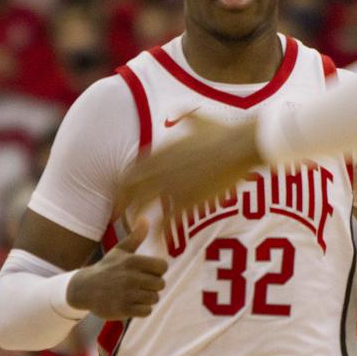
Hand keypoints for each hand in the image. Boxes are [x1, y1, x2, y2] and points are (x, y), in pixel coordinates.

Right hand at [66, 220, 167, 319]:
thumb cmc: (106, 268)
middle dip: (153, 285)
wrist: (84, 289)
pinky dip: (142, 309)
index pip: (162, 266)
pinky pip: (146, 311)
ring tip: (135, 294)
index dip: (157, 270)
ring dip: (147, 298)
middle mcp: (129, 277)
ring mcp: (126, 294)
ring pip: (154, 298)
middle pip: (160, 284)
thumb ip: (136, 236)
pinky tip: (132, 303)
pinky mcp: (122, 309)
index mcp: (131, 261)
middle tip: (140, 284)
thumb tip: (146, 218)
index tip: (147, 272)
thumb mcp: (119, 251)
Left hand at [117, 116, 261, 227]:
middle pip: (128, 190)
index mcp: (159, 152)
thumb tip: (180, 111)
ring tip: (137, 232)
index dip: (123, 185)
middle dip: (121, 205)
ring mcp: (170, 186)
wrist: (238, 147)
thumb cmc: (222, 132)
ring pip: (142, 208)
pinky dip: (161, 235)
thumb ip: (185, 117)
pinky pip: (166, 222)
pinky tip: (160, 243)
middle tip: (118, 217)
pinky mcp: (185, 201)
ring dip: (136, 221)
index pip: (130, 171)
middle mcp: (159, 169)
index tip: (122, 194)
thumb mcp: (198, 120)